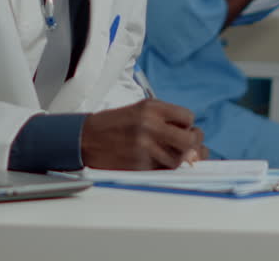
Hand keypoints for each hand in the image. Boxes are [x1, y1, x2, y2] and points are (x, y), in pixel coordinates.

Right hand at [81, 99, 204, 169]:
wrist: (85, 139)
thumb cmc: (114, 124)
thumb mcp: (139, 110)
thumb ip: (165, 119)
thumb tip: (193, 138)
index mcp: (151, 108)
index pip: (187, 117)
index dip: (188, 125)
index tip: (182, 128)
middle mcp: (150, 125)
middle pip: (189, 140)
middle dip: (193, 144)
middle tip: (189, 146)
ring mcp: (144, 146)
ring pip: (177, 159)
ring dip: (177, 159)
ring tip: (166, 154)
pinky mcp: (138, 165)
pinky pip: (161, 171)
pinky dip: (162, 168)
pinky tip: (153, 161)